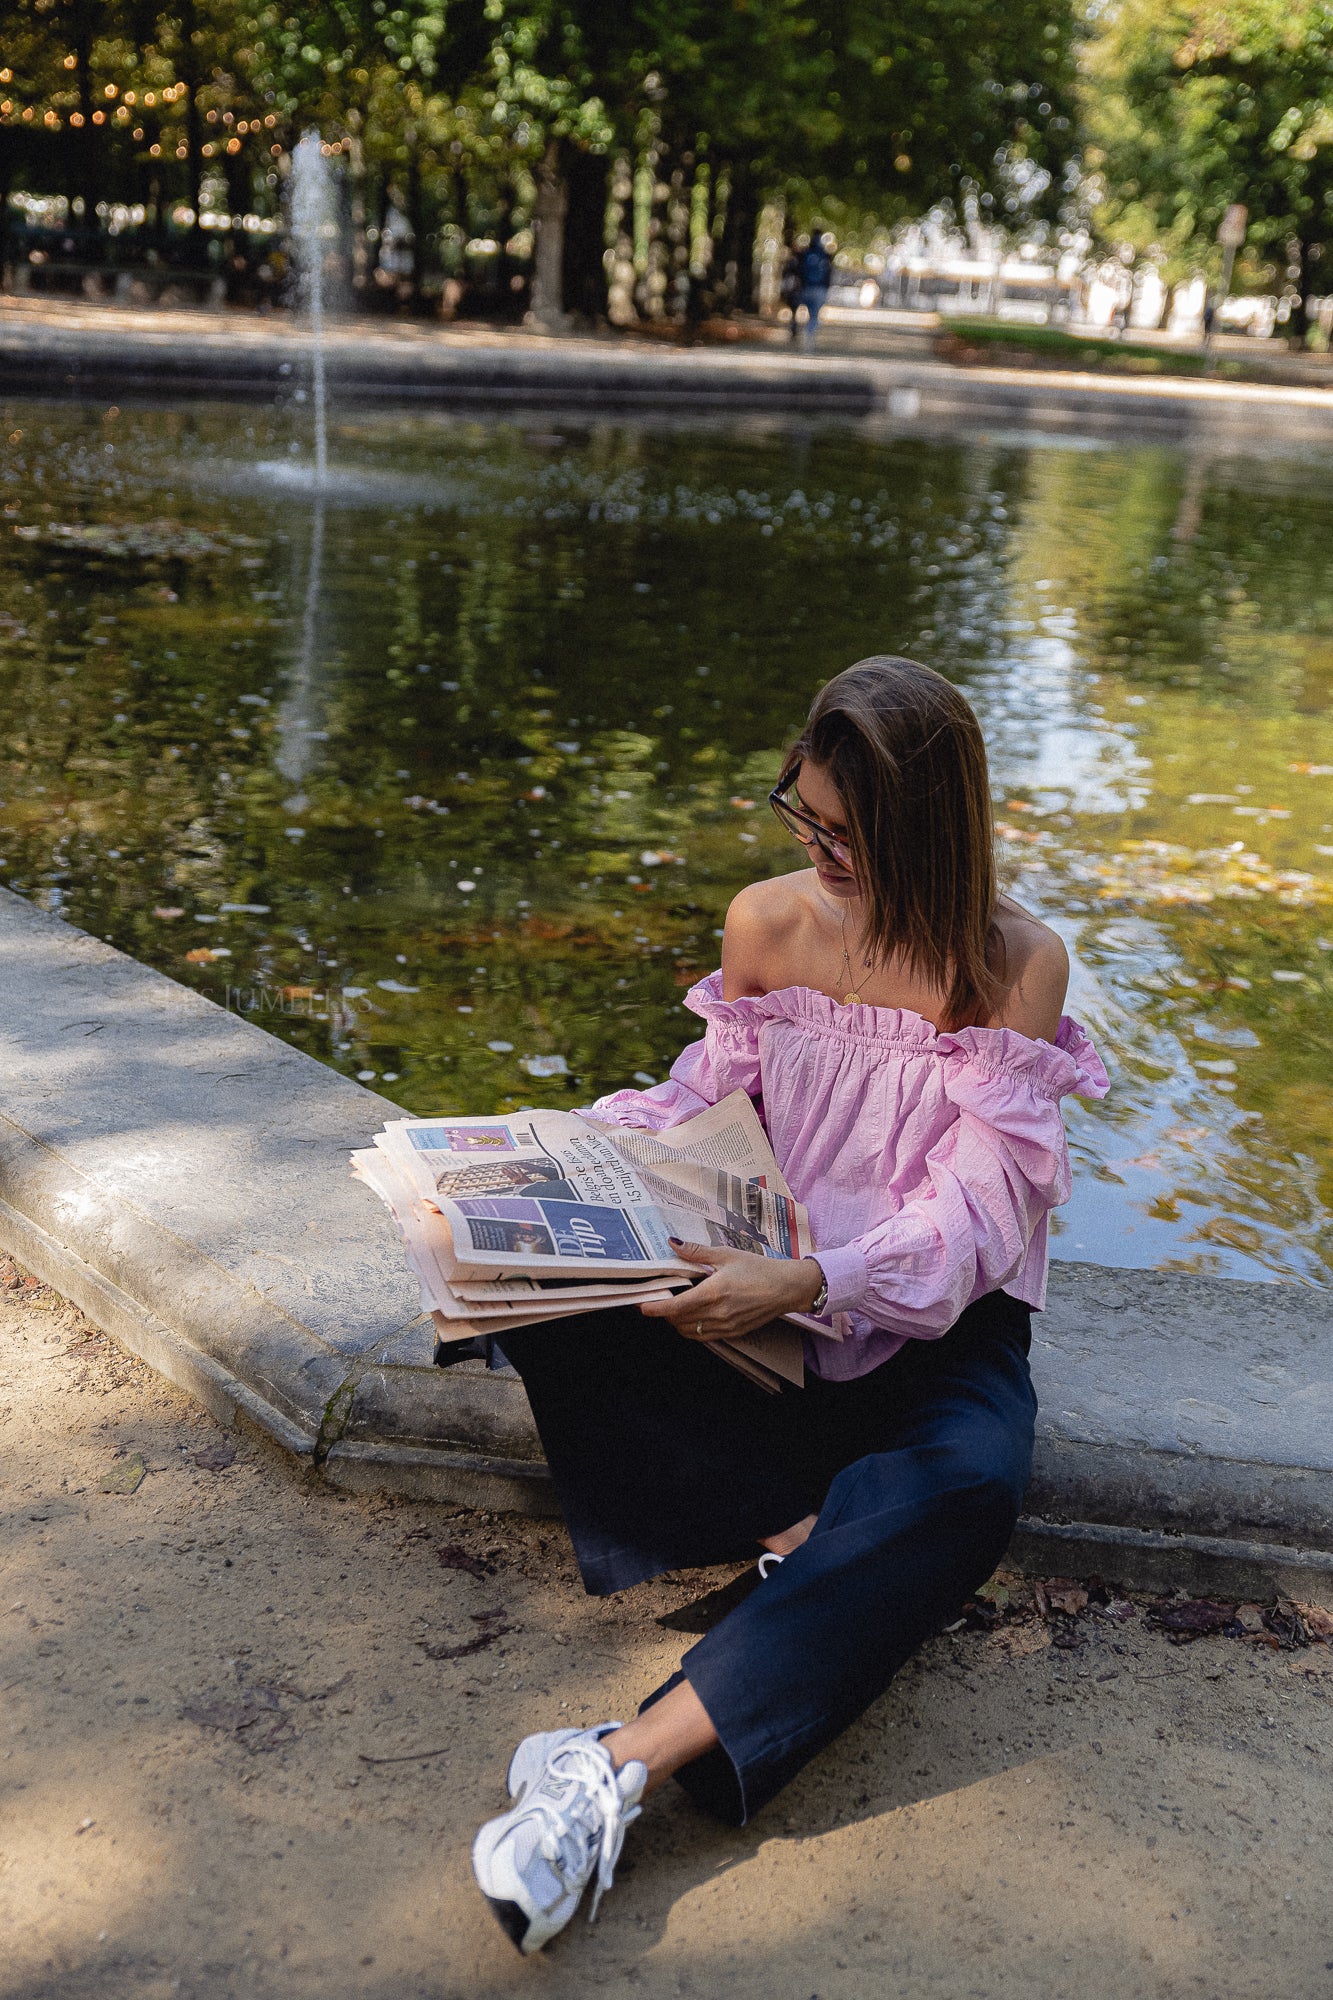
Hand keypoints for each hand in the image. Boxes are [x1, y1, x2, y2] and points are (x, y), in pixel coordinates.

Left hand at [639, 1240, 824, 1341]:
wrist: (787, 1288)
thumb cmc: (759, 1269)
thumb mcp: (727, 1254)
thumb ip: (697, 1252)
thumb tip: (673, 1243)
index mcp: (714, 1292)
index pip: (676, 1306)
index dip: (656, 1309)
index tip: (642, 1307)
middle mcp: (717, 1313)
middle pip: (678, 1321)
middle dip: (664, 1314)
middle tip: (658, 1302)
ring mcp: (726, 1326)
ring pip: (689, 1332)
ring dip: (677, 1323)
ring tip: (675, 1309)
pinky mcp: (733, 1333)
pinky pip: (704, 1336)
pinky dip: (693, 1329)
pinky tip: (694, 1316)